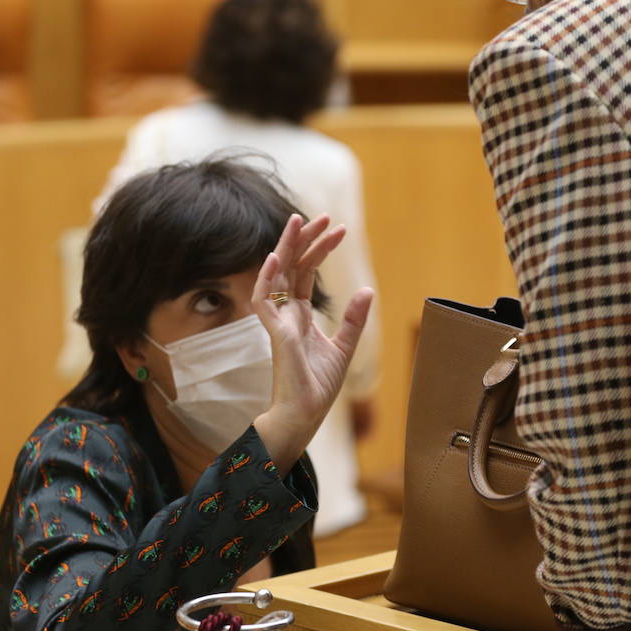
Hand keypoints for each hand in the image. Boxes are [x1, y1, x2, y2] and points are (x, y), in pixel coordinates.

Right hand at [252, 215, 373, 471]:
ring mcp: (278, 321)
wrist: (305, 414)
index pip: (307, 272)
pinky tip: (273, 258)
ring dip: (285, 248)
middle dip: (305, 239)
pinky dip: (265, 279)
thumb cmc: (317, 386)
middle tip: (322, 216)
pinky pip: (263, 301)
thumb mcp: (344, 347)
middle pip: (291, 266)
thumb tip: (368, 290)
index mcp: (299, 315)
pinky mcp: (274, 334)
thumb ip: (354, 319)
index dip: (321, 249)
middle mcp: (286, 313)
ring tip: (298, 221)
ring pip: (276, 275)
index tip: (340, 230)